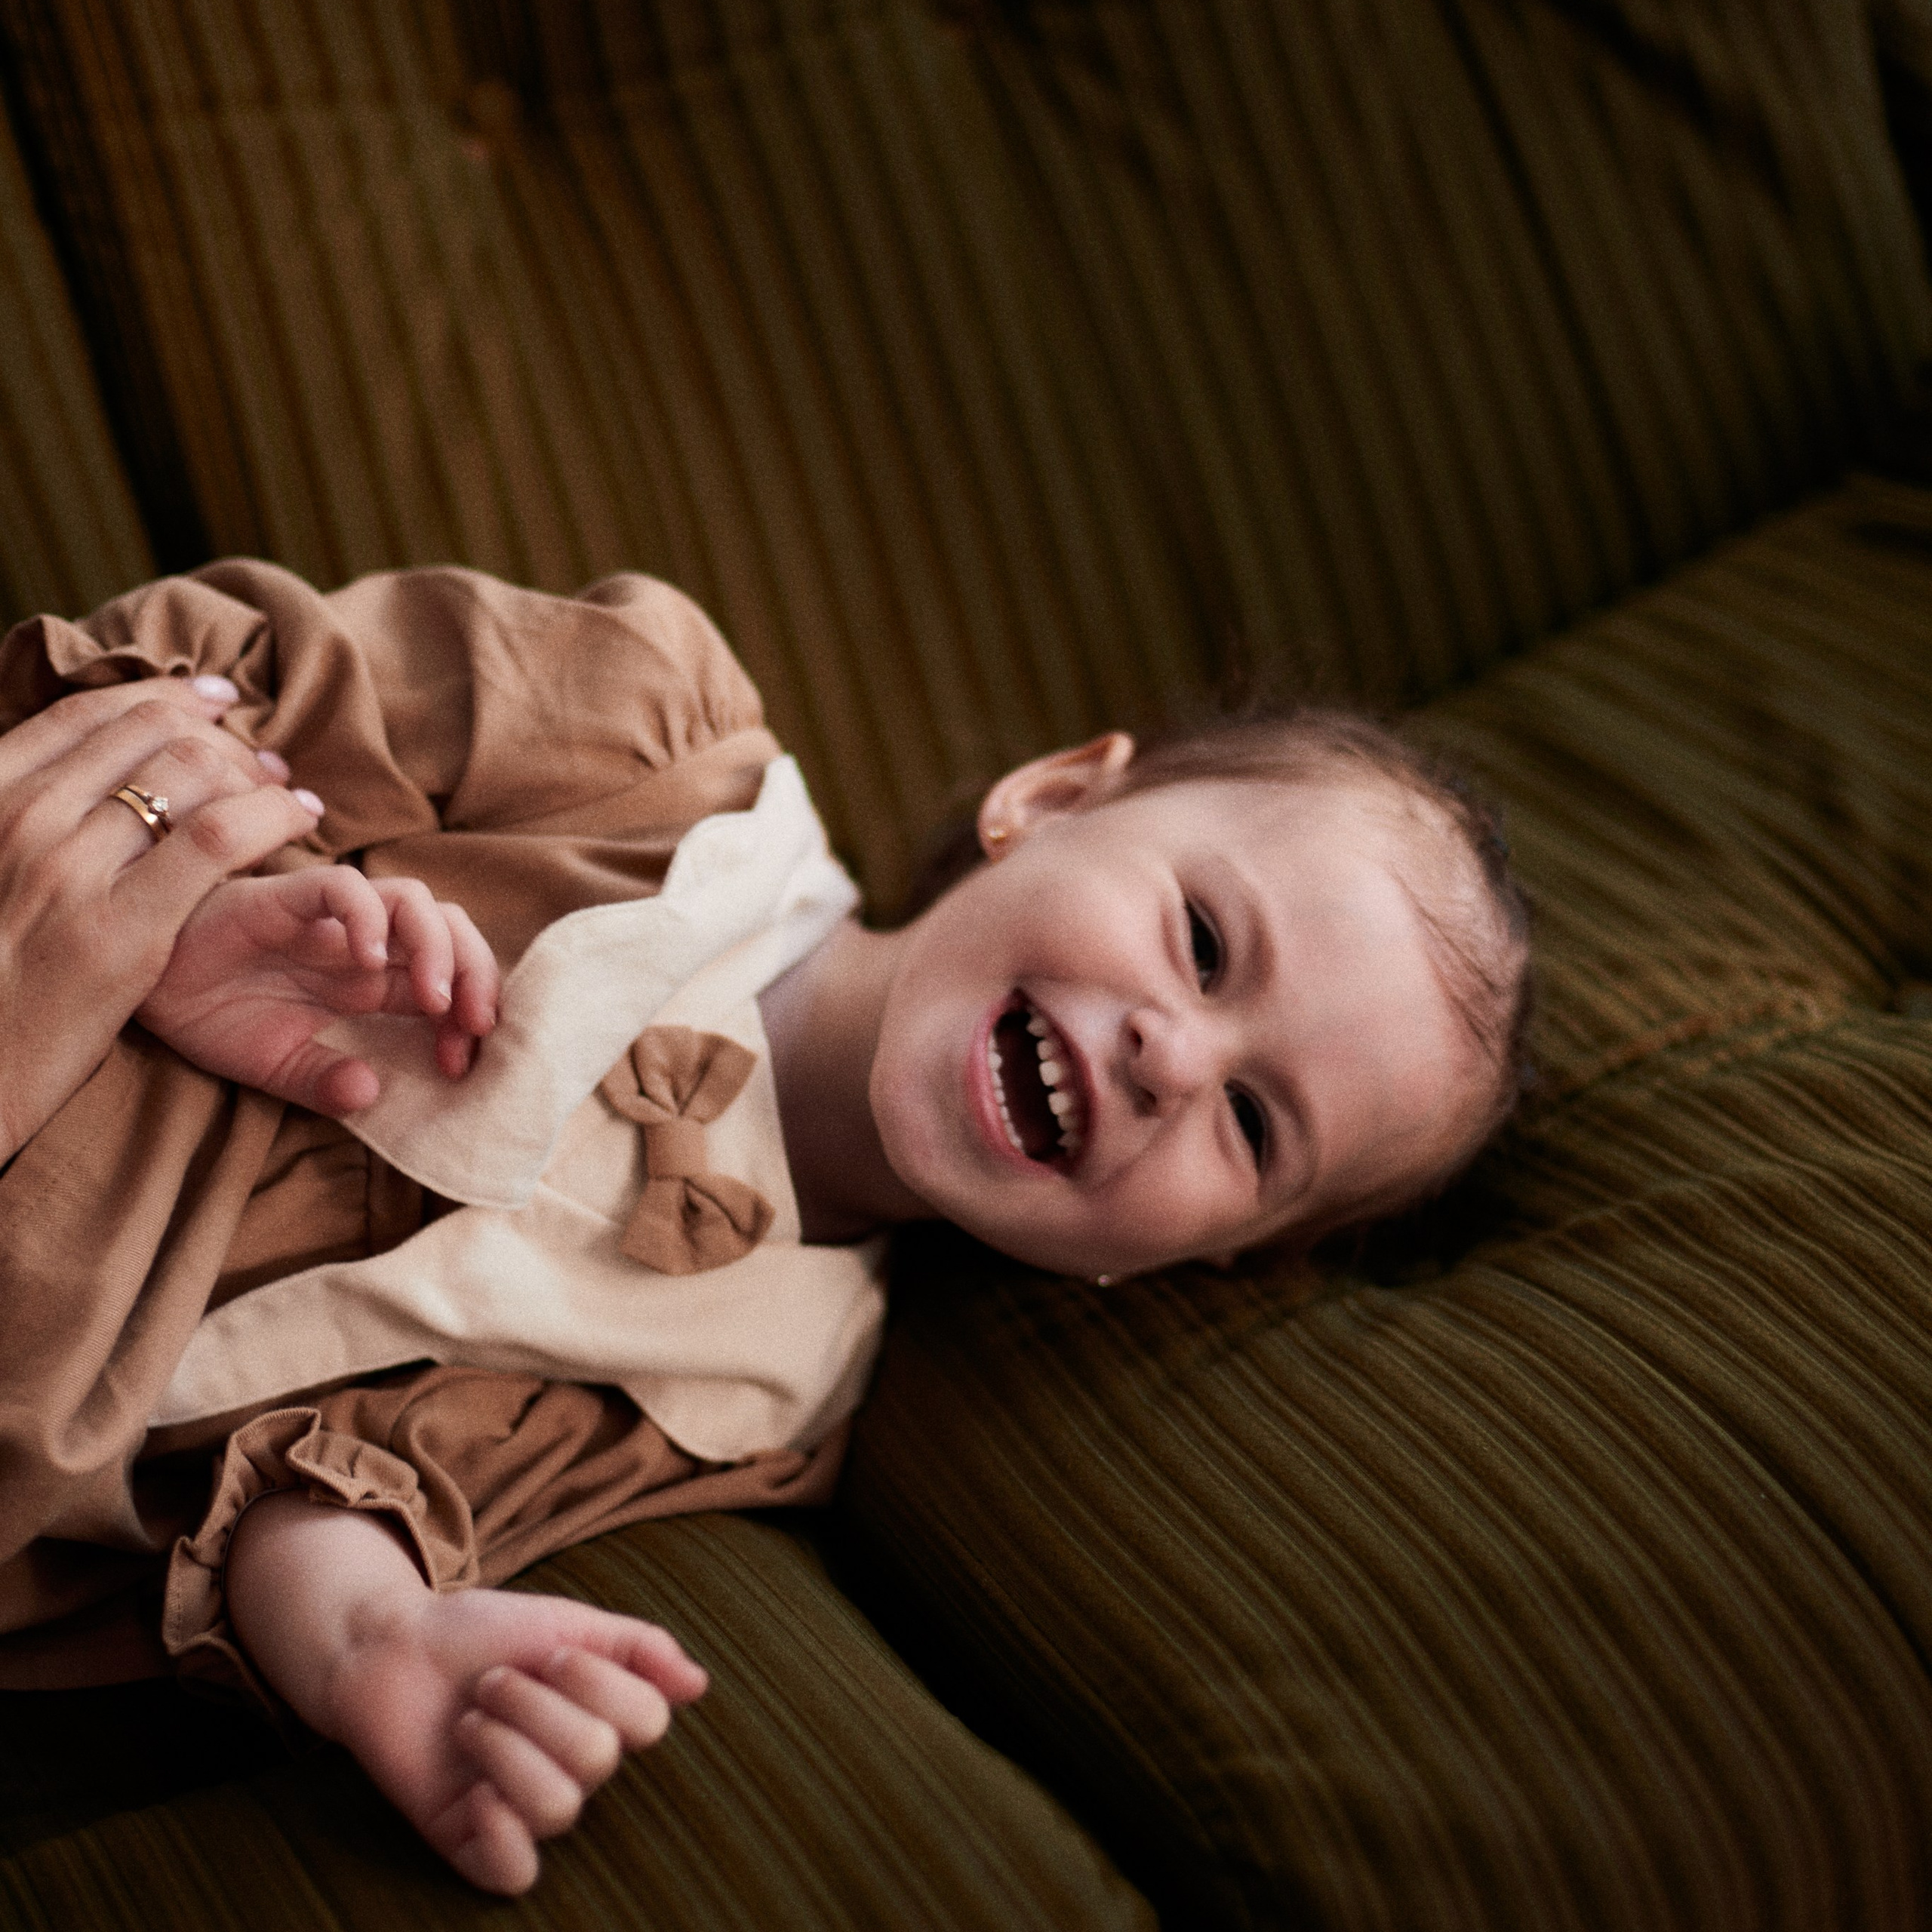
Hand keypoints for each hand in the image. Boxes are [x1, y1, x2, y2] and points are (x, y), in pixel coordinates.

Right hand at [0, 676, 321, 1158]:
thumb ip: (21, 827)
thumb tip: (75, 787)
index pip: (83, 715)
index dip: (159, 696)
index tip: (210, 699)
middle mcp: (21, 818)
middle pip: (145, 734)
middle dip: (218, 732)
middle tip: (262, 754)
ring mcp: (67, 868)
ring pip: (187, 771)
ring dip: (252, 768)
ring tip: (286, 786)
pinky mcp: (122, 925)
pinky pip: (218, 836)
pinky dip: (271, 814)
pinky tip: (301, 819)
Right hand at [136, 868, 499, 1113]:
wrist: (145, 985)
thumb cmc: (213, 1015)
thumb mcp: (274, 1066)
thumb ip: (322, 1082)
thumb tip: (370, 1095)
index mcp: (371, 981)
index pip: (449, 980)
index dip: (468, 1014)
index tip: (461, 1062)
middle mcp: (362, 942)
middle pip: (449, 929)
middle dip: (476, 973)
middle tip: (473, 1027)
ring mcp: (330, 916)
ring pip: (413, 899)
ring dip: (438, 946)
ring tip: (432, 999)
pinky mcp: (288, 894)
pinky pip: (344, 886)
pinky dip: (368, 916)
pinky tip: (366, 962)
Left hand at [226, 1496, 707, 1895]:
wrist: (389, 1650)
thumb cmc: (479, 1634)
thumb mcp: (563, 1621)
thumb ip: (635, 1646)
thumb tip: (699, 1685)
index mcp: (602, 1716)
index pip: (646, 1723)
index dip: (599, 1683)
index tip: (548, 1653)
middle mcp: (572, 1769)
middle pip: (597, 1759)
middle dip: (535, 1706)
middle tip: (491, 1682)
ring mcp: (523, 1809)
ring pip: (558, 1806)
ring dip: (504, 1748)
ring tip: (468, 1721)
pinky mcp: (472, 1843)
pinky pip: (515, 1872)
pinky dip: (501, 1834)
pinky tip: (472, 1793)